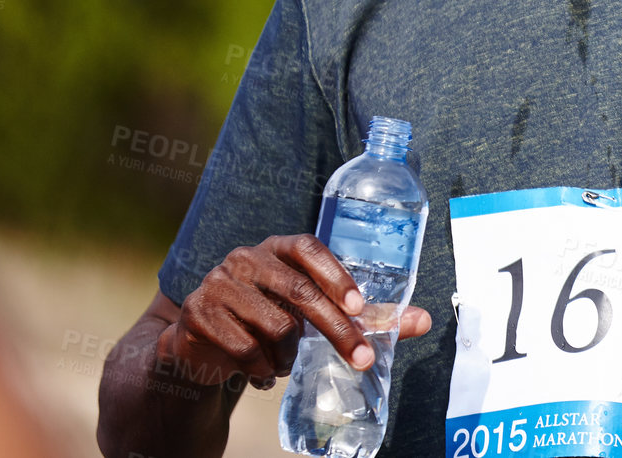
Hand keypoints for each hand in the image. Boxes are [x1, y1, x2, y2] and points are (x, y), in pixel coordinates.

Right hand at [156, 234, 432, 388]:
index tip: (360, 305)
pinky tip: (261, 372)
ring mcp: (217, 284)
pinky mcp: (197, 315)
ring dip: (289, 355)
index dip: (335, 274)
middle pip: (299, 292)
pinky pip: (244, 350)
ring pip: (274, 326)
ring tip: (287, 362)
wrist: (200, 344)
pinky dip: (261, 369)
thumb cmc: (270, 318)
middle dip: (335, 329)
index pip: (308, 248)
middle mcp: (246, 258)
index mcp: (277, 248)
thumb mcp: (312, 311)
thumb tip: (424, 320)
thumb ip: (366, 316)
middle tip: (361, 359)